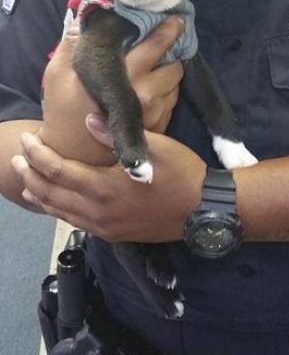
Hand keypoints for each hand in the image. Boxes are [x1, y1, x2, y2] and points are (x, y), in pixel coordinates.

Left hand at [12, 130, 205, 242]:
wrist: (204, 210)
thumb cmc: (182, 173)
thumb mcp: (155, 146)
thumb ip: (117, 135)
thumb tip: (87, 120)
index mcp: (105, 187)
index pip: (57, 170)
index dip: (38, 154)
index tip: (28, 138)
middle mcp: (99, 211)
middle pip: (51, 193)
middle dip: (30, 174)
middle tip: (18, 157)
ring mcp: (105, 226)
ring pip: (60, 212)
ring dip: (40, 195)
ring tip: (26, 182)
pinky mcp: (113, 235)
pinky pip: (75, 223)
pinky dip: (57, 210)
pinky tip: (55, 202)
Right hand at [40, 15, 183, 164]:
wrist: (74, 154)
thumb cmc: (65, 111)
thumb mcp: (60, 73)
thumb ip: (73, 42)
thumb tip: (84, 16)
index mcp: (127, 75)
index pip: (159, 44)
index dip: (170, 28)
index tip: (176, 19)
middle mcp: (147, 93)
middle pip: (176, 64)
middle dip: (171, 54)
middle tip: (161, 47)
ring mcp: (156, 112)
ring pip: (176, 83)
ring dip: (168, 74)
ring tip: (153, 69)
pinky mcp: (159, 126)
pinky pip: (172, 102)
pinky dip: (165, 92)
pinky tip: (149, 90)